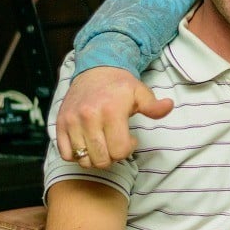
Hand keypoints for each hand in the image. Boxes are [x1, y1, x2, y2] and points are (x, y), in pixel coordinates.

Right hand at [56, 66, 173, 168]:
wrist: (95, 69)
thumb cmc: (119, 85)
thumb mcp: (140, 92)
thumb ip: (154, 106)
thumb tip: (169, 106)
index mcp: (111, 111)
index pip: (119, 150)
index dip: (128, 149)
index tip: (130, 139)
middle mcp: (89, 117)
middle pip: (101, 159)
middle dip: (112, 156)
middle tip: (116, 143)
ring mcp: (72, 121)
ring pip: (83, 160)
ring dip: (95, 157)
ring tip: (103, 143)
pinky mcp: (60, 124)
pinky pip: (66, 154)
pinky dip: (77, 155)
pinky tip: (88, 144)